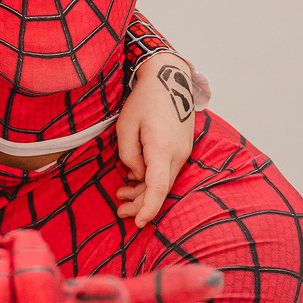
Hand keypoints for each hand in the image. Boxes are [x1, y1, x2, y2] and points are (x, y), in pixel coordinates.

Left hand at [116, 52, 196, 226]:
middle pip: (161, 188)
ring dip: (144, 191)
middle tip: (119, 211)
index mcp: (162, 148)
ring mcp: (183, 151)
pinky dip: (152, 178)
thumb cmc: (144, 101)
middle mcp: (178, 153)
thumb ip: (129, 155)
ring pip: (164, 181)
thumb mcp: (125, 126)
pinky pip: (167, 170)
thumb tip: (136, 175)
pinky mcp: (183, 148)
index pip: (158, 187)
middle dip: (141, 204)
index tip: (138, 222)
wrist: (170, 79)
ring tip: (121, 196)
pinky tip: (134, 179)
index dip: (148, 208)